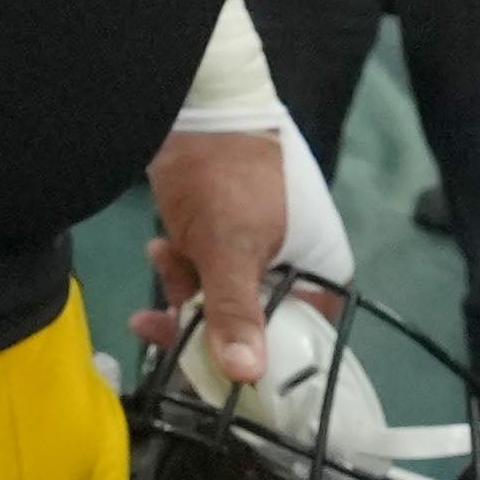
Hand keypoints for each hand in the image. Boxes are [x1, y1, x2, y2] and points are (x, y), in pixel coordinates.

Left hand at [140, 125, 298, 382]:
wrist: (193, 103)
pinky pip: (204, 269)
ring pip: (220, 297)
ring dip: (185, 288)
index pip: (298, 339)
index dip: (258, 361)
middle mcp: (296, 266)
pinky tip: (159, 247)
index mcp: (320, 272)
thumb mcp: (229, 248)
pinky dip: (180, 264)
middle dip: (204, 322)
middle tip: (161, 326)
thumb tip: (247, 375)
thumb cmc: (225, 175)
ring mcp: (258, 247)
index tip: (213, 376)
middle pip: (254, 323)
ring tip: (165, 261)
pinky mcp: (222, 232)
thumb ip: (235, 311)